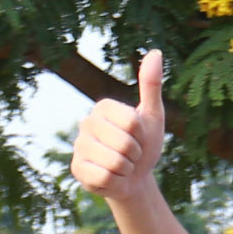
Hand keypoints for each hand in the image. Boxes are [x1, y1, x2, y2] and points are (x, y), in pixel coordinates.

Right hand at [69, 50, 168, 205]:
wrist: (136, 179)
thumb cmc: (145, 145)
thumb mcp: (152, 116)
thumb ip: (151, 86)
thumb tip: (156, 52)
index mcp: (104, 106)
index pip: (132, 122)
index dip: (142, 136)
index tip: (138, 137)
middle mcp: (86, 123)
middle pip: (124, 143)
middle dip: (136, 154)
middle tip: (131, 154)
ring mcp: (79, 146)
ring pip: (114, 162)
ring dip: (126, 169)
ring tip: (122, 165)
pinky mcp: (76, 169)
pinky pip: (104, 177)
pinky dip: (115, 181)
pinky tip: (111, 177)